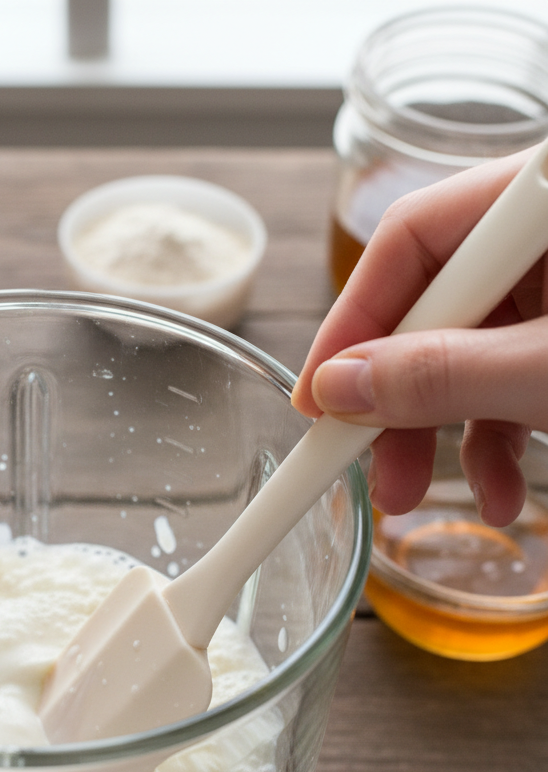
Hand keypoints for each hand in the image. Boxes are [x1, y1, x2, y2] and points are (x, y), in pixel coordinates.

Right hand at [291, 148, 547, 526]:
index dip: (350, 324)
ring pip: (466, 350)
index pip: (407, 240)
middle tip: (363, 469)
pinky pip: (510, 372)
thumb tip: (337, 389)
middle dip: (396, 400)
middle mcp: (538, 236)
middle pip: (429, 304)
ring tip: (416, 498)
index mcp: (538, 202)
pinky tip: (498, 491)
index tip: (316, 402)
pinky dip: (493, 436)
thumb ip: (445, 374)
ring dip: (438, 434)